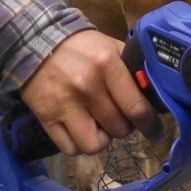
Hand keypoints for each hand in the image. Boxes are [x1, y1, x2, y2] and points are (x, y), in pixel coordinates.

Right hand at [18, 29, 159, 155]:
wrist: (34, 41)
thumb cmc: (80, 46)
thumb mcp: (110, 47)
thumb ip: (131, 69)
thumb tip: (154, 93)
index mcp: (107, 66)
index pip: (137, 108)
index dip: (151, 126)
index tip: (156, 132)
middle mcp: (87, 87)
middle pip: (119, 129)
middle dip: (125, 128)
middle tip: (121, 119)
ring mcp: (65, 105)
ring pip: (95, 145)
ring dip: (102, 140)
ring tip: (100, 127)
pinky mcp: (47, 118)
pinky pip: (71, 149)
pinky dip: (79, 145)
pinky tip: (81, 131)